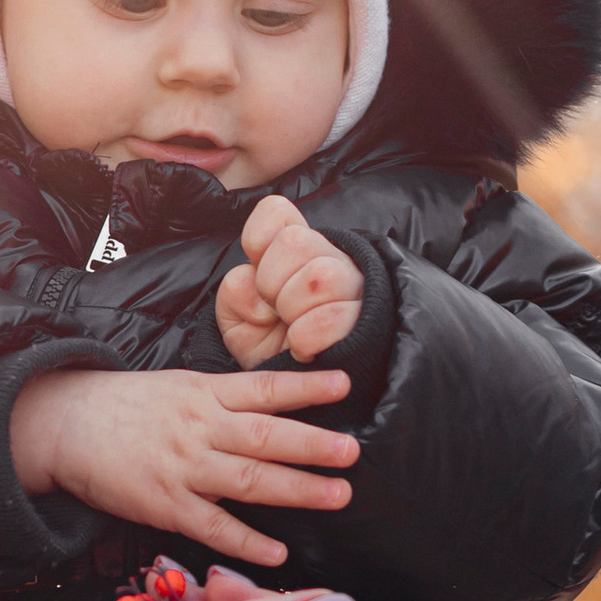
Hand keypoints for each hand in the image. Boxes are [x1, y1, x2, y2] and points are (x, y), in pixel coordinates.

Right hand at [8, 364, 356, 568]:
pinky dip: (246, 540)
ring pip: (247, 478)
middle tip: (351, 453)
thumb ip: (226, 398)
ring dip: (296, 489)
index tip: (345, 385)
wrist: (63, 423)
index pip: (263, 388)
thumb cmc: (126, 406)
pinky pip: (211, 526)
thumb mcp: (178, 386)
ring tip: (337, 494)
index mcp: (204, 393)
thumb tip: (279, 405)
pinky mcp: (162, 504)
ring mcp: (182, 467)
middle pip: (264, 435)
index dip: (305, 387)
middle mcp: (198, 427)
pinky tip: (277, 552)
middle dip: (312, 444)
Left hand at [215, 199, 365, 368]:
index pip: (275, 211)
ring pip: (318, 275)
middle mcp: (330, 256)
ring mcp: (353, 285)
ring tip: (292, 329)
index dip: (257, 241)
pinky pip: (331, 318)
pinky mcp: (366, 319)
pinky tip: (304, 348)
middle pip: (295, 240)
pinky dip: (306, 338)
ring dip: (292, 310)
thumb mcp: (239, 321)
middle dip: (271, 282)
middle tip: (276, 309)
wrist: (302, 390)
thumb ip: (234, 295)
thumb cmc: (271, 345)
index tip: (257, 275)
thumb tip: (249, 283)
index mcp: (296, 247)